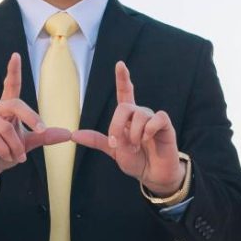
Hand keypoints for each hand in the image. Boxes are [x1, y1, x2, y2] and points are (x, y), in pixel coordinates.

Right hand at [0, 53, 71, 201]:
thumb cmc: (3, 154)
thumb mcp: (27, 145)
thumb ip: (44, 137)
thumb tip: (68, 133)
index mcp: (5, 109)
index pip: (10, 86)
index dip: (13, 71)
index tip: (16, 56)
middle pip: (15, 105)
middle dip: (31, 119)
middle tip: (40, 132)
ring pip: (5, 128)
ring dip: (15, 146)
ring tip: (15, 156)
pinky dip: (4, 150)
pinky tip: (5, 156)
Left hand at [72, 62, 184, 194]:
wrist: (152, 176)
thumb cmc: (136, 161)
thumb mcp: (113, 151)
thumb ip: (96, 140)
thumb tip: (74, 134)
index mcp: (128, 118)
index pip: (125, 93)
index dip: (123, 78)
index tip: (119, 64)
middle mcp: (140, 115)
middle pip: (125, 107)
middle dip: (117, 126)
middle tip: (118, 144)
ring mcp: (153, 120)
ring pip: (139, 115)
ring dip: (134, 135)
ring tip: (138, 147)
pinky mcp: (166, 126)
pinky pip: (157, 118)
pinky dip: (149, 129)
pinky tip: (148, 139)